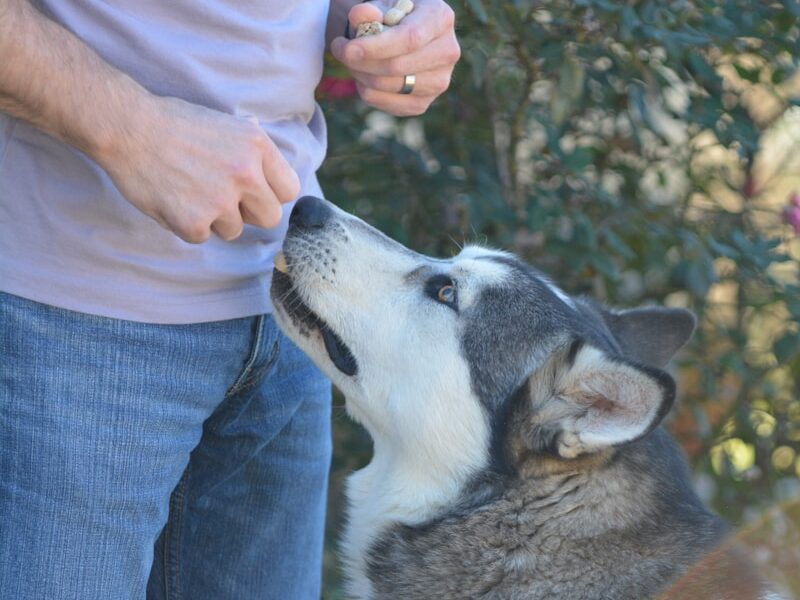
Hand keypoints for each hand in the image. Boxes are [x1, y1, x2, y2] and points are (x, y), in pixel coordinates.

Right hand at [95, 95, 299, 242]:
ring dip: (215, 219)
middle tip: (224, 199)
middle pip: (269, 217)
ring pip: (234, 231)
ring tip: (191, 192)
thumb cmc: (174, 123)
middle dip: (249, 213)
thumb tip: (271, 165)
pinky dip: (187, 224)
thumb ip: (251, 148)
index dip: (272, 194)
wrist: (127, 127)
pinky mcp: (193, 222)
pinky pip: (202, 237)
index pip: (289, 190)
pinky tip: (173, 200)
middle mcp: (245, 174)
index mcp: (257, 146)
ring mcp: (220, 200)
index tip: (256, 193)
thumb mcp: (225, 123)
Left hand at [329, 0, 459, 116]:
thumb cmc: (393, 14)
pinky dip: (367, 91)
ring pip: (390, 86)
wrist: (405, 35)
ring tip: (351, 60)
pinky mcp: (424, 103)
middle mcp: (448, 52)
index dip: (376, 47)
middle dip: (361, 61)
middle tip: (339, 49)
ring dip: (361, 75)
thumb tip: (360, 16)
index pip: (409, 39)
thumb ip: (370, 9)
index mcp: (440, 18)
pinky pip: (388, 104)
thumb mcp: (382, 4)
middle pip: (397, 66)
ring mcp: (439, 82)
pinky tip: (364, 75)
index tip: (348, 49)